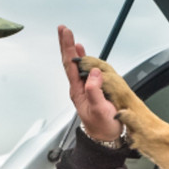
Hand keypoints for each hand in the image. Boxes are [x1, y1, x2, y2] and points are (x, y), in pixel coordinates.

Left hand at [58, 25, 122, 141]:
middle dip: (66, 45)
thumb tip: (94, 73)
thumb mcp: (99, 111)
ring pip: (77, 66)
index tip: (66, 34)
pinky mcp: (92, 89)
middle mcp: (79, 87)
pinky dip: (84, 59)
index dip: (68, 48)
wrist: (105, 139)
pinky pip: (85, 71)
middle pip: (70, 63)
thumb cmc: (102, 127)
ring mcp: (85, 88)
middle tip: (63, 29)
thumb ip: (95, 91)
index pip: (71, 65)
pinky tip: (83, 53)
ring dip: (73, 50)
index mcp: (78, 91)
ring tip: (70, 37)